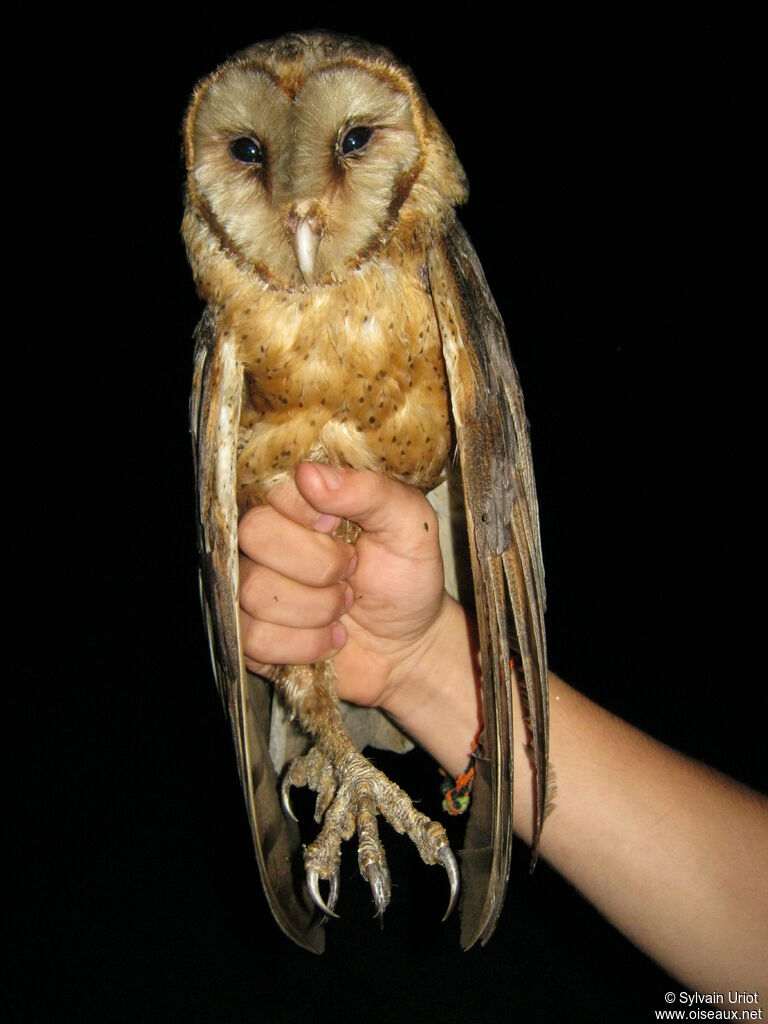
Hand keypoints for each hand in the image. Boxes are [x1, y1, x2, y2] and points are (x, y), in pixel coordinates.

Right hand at [238, 463, 448, 711]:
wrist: (408, 646)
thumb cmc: (406, 578)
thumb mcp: (409, 525)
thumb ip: (370, 491)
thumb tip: (310, 475)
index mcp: (302, 501)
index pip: (273, 488)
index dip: (308, 512)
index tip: (341, 529)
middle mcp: (268, 539)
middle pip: (254, 533)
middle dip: (318, 565)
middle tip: (350, 574)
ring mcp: (253, 586)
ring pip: (253, 591)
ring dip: (316, 609)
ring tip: (343, 608)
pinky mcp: (250, 635)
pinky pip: (254, 638)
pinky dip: (305, 644)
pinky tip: (329, 637)